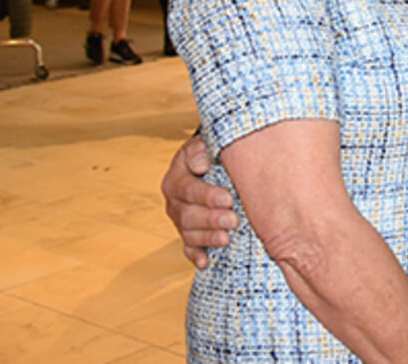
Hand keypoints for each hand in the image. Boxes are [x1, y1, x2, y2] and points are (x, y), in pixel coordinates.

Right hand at [161, 134, 236, 267]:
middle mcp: (175, 202)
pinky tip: (205, 262)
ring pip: (188, 234)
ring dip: (207, 238)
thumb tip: (201, 165)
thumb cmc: (212, 154)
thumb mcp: (204, 145)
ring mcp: (180, 220)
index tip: (228, 199)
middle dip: (211, 219)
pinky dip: (195, 256)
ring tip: (226, 239)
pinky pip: (188, 248)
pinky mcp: (188, 234)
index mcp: (176, 179)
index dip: (207, 196)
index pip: (188, 189)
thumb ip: (200, 150)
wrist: (210, 165)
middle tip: (233, 220)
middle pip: (188, 215)